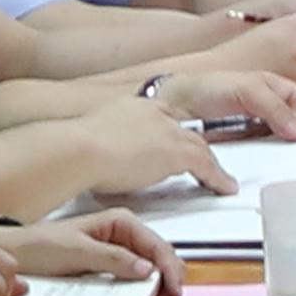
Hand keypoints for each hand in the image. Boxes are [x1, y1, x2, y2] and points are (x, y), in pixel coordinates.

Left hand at [0, 213, 172, 289]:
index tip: (174, 290)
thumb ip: (113, 258)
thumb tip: (147, 269)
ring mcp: (118, 254)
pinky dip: (140, 294)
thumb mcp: (78, 251)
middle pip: (158, 260)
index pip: (158, 245)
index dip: (170, 268)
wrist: (15, 256)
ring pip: (149, 273)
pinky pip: (132, 282)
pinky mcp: (109, 270)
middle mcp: (124, 236)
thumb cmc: (40, 246)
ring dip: (155, 290)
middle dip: (166, 281)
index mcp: (121, 223)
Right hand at [84, 107, 227, 206]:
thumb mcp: (86, 140)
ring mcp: (166, 130)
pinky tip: (224, 187)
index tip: (169, 138)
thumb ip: (95, 146)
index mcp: (128, 108)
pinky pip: (206, 165)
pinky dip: (217, 177)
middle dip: (192, 142)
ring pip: (197, 145)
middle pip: (182, 129)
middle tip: (201, 158)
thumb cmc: (71, 150)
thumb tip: (90, 160)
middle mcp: (151, 113)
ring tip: (217, 175)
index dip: (166, 129)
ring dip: (208, 161)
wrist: (79, 149)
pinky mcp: (177, 152)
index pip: (157, 117)